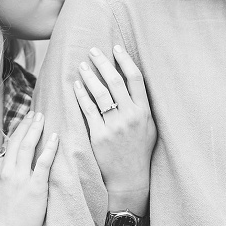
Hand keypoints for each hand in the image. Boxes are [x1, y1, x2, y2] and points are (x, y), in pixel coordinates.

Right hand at [0, 112, 58, 225]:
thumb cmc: (1, 218)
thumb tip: (6, 161)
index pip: (6, 146)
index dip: (16, 132)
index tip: (24, 122)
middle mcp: (5, 171)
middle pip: (16, 140)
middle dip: (26, 124)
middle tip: (34, 113)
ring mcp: (20, 178)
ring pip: (27, 145)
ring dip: (35, 128)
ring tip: (42, 117)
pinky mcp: (35, 186)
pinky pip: (43, 161)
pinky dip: (49, 147)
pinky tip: (54, 137)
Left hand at [74, 46, 156, 208]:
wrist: (130, 178)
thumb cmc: (139, 150)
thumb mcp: (149, 126)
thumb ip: (142, 104)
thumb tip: (131, 79)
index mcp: (145, 112)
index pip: (135, 78)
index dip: (125, 60)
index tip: (115, 47)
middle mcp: (131, 117)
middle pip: (115, 82)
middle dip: (103, 63)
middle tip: (92, 50)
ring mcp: (115, 127)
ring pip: (100, 94)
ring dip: (90, 76)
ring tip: (81, 65)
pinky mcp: (99, 136)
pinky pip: (88, 110)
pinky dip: (81, 95)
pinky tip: (76, 85)